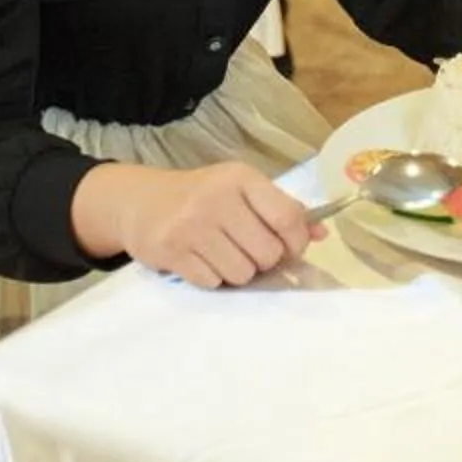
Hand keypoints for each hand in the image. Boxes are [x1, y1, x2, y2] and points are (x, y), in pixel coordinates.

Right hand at [106, 162, 318, 288]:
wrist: (139, 201)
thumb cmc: (201, 195)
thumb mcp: (241, 190)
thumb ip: (281, 209)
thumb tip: (322, 233)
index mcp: (241, 178)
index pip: (287, 217)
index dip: (297, 242)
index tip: (290, 249)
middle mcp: (217, 198)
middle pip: (268, 253)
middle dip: (264, 261)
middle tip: (249, 251)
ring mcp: (191, 226)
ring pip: (242, 274)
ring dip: (238, 272)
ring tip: (224, 255)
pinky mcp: (171, 251)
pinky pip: (213, 283)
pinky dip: (213, 278)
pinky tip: (202, 260)